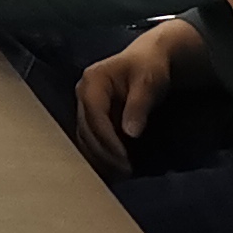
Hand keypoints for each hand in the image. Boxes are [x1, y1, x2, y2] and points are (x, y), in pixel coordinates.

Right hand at [72, 19, 194, 173]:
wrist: (149, 58)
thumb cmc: (149, 67)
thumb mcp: (148, 82)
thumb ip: (138, 105)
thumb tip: (130, 132)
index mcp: (93, 81)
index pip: (94, 114)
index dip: (107, 139)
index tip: (123, 159)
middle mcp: (82, 93)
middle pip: (85, 128)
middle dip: (103, 153)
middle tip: (124, 172)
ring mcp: (84, 105)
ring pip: (85, 136)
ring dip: (99, 157)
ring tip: (119, 174)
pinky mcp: (91, 115)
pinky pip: (91, 137)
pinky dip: (100, 153)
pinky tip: (113, 168)